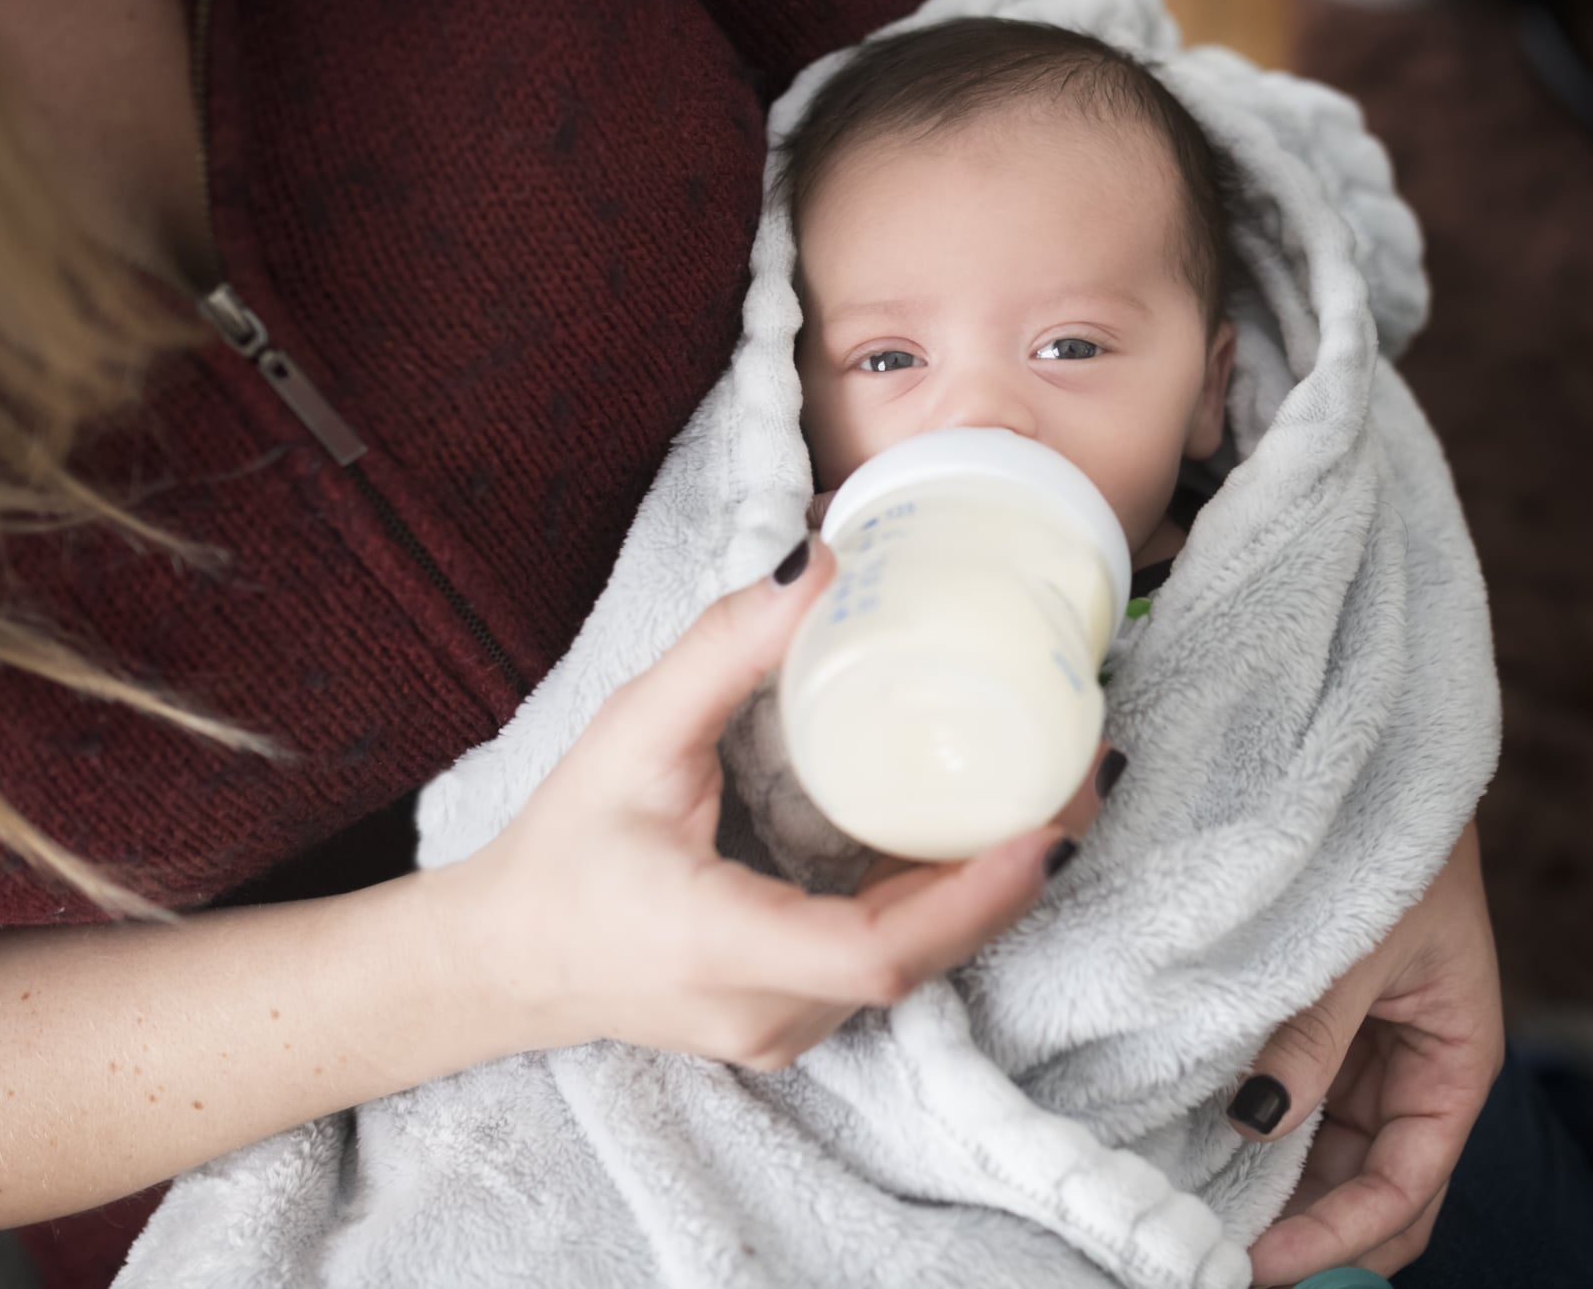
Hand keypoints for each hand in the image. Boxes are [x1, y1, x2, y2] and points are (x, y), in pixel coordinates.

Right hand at [456, 537, 1087, 1070]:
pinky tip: (983, 833)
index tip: (1047, 824)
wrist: (503, 960)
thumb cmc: (563, 848)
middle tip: (1089, 770)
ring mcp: (784, 1033)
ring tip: (1057, 788)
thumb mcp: (631, 733)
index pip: (875, 952)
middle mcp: (767, 1011)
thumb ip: (723, 649)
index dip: (973, 895)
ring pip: (917, 968)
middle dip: (1018, 872)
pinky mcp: (792, 1022)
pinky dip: (945, 904)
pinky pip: (891, 969)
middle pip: (925, 957)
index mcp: (720, 946)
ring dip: (992, 887)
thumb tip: (822, 559)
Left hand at [1236, 823, 1502, 1285]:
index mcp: (1453, 1066)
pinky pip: (1293, 1109)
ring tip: (1203, 1225)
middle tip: (1225, 1262)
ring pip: (1326, 1163)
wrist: (1381, 779)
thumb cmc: (1397, 851)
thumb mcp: (1361, 945)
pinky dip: (1256, 1142)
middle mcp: (1411, 1078)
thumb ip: (1313, 1033)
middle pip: (1369, 1194)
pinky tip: (1200, 1160)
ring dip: (1278, 1199)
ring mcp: (1364, 1062)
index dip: (1339, 1237)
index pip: (1403, 1187)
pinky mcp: (1319, 1036)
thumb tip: (1258, 1120)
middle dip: (1312, 1240)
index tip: (1266, 1262)